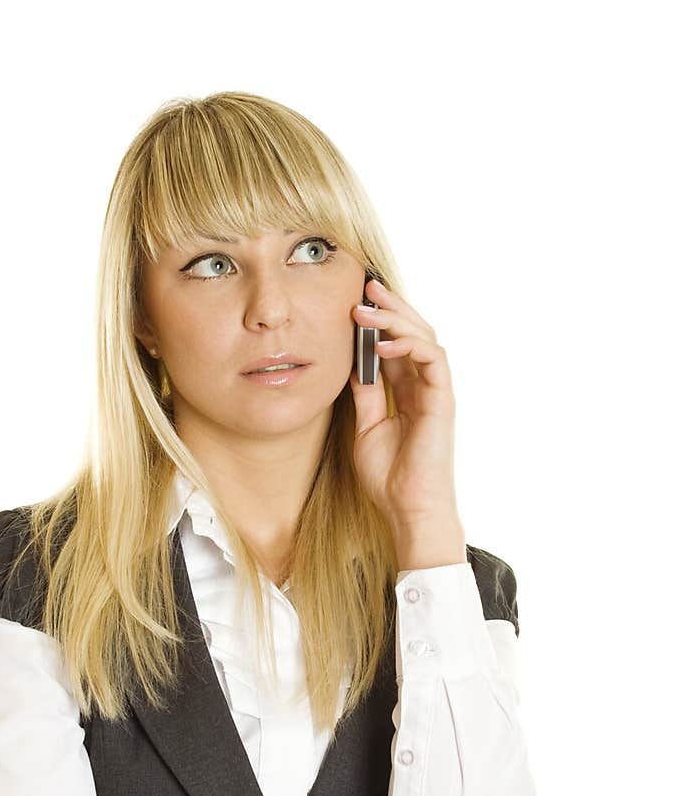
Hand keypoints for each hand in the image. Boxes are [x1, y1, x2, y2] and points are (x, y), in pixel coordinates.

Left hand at [348, 277, 459, 532]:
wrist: (407, 508)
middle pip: (413, 332)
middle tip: (365, 287)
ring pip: (425, 338)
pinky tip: (384, 345)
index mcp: (408, 391)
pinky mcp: (444, 399)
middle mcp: (425, 386)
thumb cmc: (389, 477)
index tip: (354, 302)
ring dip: (396, 319)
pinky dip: (410, 346)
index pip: (396, 344)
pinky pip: (434, 359)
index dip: (379, 321)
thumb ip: (365, 394)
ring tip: (366, 310)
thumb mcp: (366, 426)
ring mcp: (437, 391)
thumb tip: (351, 363)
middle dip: (390, 307)